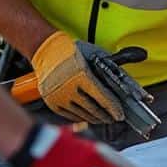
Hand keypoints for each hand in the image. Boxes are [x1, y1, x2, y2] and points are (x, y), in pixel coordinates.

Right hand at [31, 32, 149, 123]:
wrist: (44, 49)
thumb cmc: (69, 50)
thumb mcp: (91, 54)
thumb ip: (106, 67)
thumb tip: (121, 77)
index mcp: (81, 75)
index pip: (103, 98)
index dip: (114, 109)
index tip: (120, 114)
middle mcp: (69, 88)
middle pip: (93, 110)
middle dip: (106, 116)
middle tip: (114, 118)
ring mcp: (59, 97)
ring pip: (82, 115)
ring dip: (95, 118)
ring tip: (103, 118)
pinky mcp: (52, 102)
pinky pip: (70, 115)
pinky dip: (81, 117)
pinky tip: (88, 116)